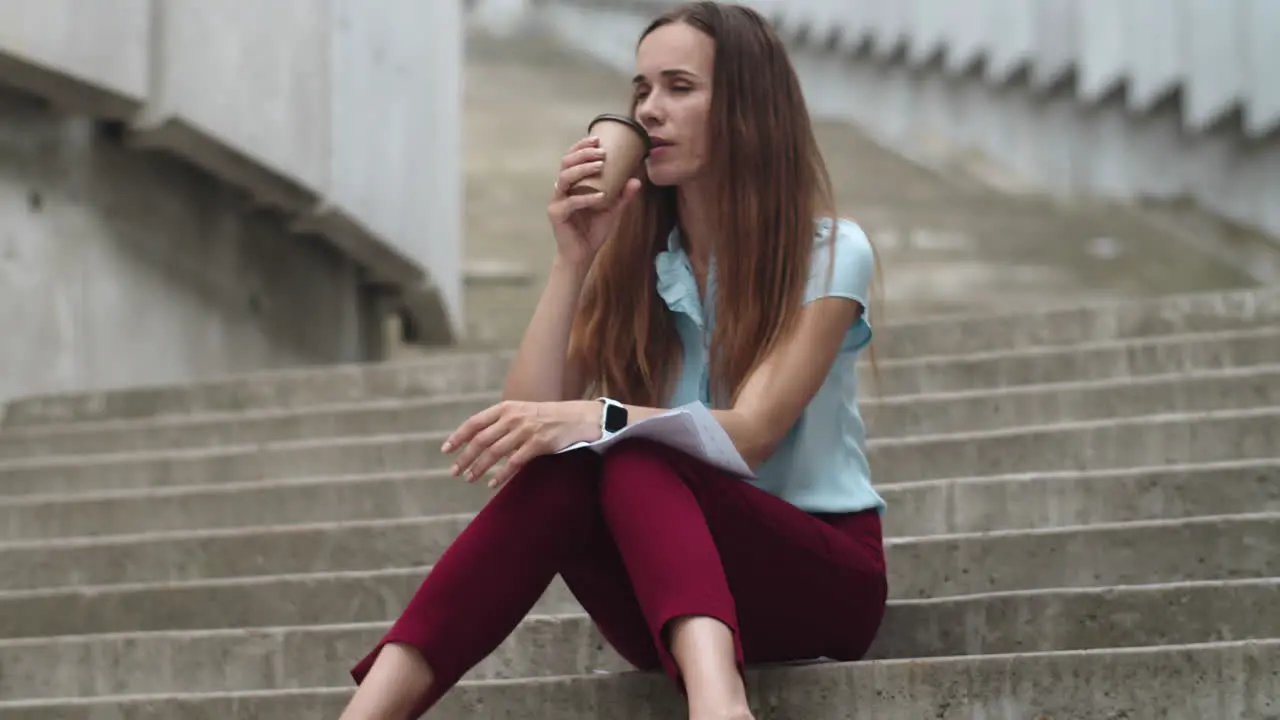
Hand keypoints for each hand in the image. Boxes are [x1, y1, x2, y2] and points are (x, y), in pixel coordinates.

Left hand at [441, 400, 600, 488]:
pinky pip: (514, 462)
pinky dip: (501, 475)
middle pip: (481, 440)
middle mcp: (512, 418)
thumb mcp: (522, 412)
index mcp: (506, 408)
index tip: (446, 450)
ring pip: (494, 452)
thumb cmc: (548, 417)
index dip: (458, 436)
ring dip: (478, 468)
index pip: (475, 422)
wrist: (578, 417)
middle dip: (465, 457)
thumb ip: (502, 423)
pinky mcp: (538, 444)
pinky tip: (492, 484)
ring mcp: (525, 430)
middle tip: (454, 471)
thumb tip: (480, 439)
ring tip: (469, 478)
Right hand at [548, 136, 642, 267]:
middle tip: (601, 152)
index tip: (597, 139)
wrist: (582, 255)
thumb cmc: (593, 230)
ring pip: (565, 178)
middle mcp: (561, 190)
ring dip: (582, 169)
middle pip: (566, 163)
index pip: (571, 159)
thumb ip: (622, 195)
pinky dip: (586, 198)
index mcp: (571, 185)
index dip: (581, 147)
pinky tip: (601, 196)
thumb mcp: (612, 210)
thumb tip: (637, 180)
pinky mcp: (557, 215)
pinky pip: (571, 202)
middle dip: (583, 154)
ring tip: (600, 166)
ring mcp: (557, 201)